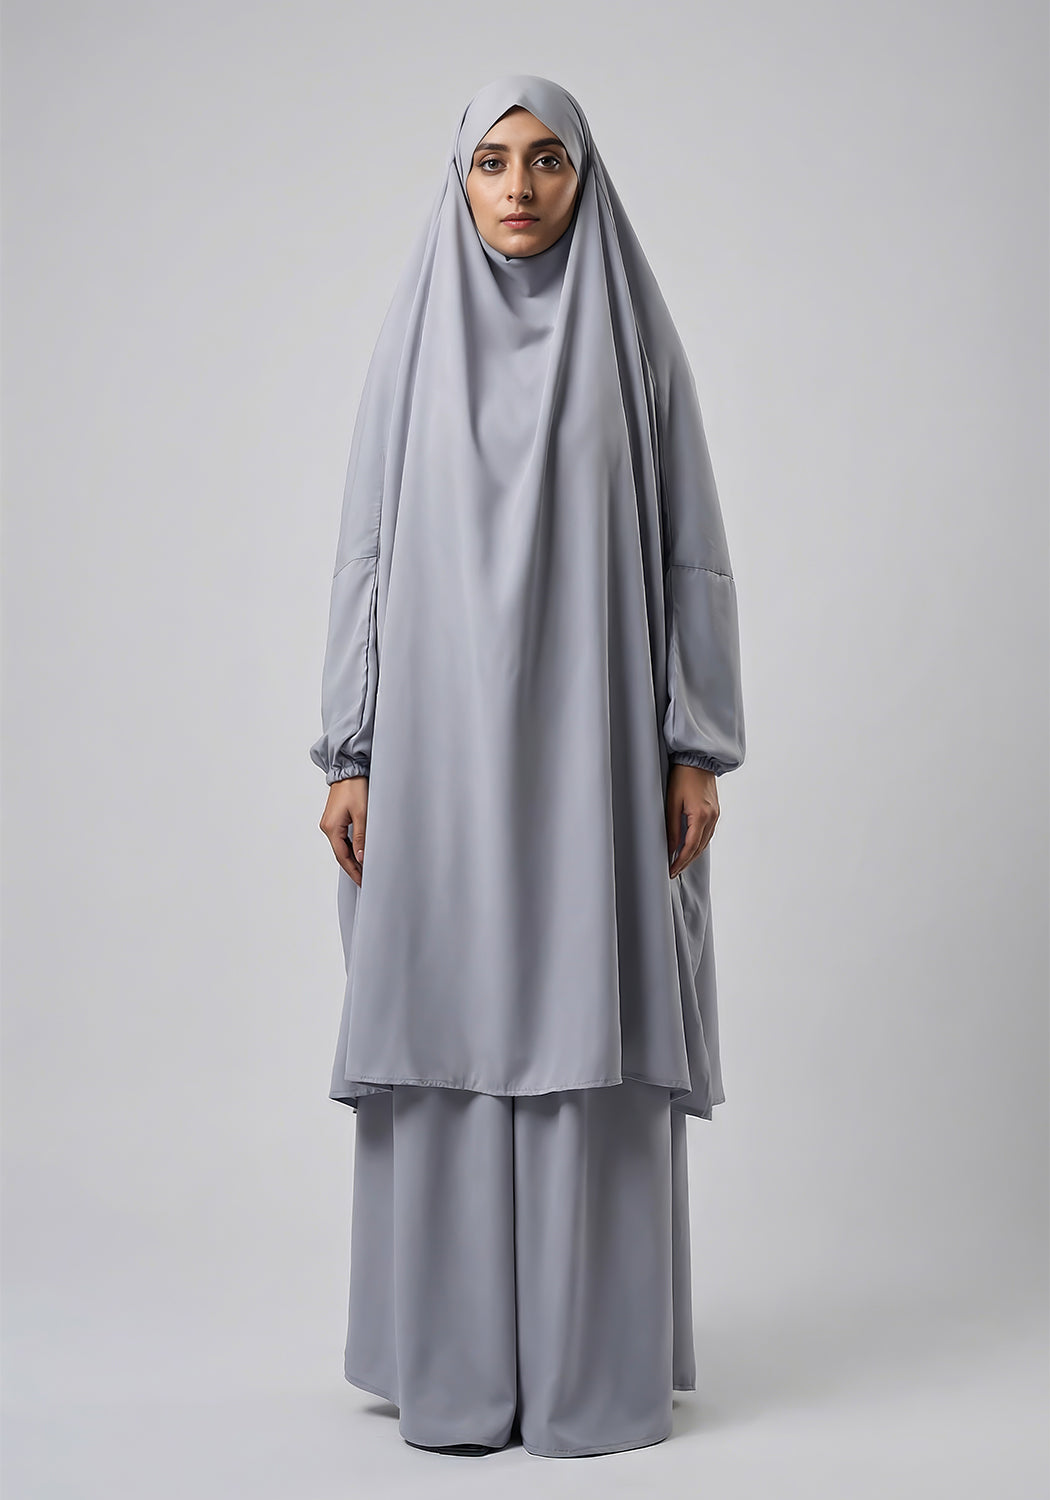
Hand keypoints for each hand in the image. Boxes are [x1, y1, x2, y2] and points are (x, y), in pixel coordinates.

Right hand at [319, 776, 368, 886]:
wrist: (349, 770)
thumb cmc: (354, 788)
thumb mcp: (362, 814)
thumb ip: (361, 837)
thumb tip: (361, 857)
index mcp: (331, 828)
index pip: (342, 856)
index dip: (353, 870)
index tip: (362, 880)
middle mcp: (327, 827)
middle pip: (340, 853)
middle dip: (352, 866)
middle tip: (364, 878)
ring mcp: (329, 823)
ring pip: (341, 846)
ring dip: (351, 857)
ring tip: (363, 868)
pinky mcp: (334, 818)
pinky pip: (341, 838)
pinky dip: (349, 846)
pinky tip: (358, 852)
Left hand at [666, 763, 718, 877]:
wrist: (698, 759)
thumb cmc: (682, 776)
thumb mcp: (672, 802)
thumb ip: (672, 827)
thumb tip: (670, 847)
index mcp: (701, 816)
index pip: (689, 847)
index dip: (679, 861)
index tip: (671, 871)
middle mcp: (712, 818)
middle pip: (699, 848)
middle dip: (686, 862)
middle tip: (674, 871)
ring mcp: (715, 815)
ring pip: (704, 842)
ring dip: (692, 854)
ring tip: (680, 863)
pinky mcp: (715, 811)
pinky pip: (708, 834)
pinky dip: (698, 843)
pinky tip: (690, 847)